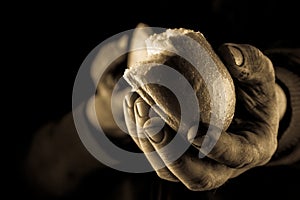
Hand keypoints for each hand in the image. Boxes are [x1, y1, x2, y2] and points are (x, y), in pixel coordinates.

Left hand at [123, 43, 278, 190]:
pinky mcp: (177, 153)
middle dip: (169, 153)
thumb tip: (228, 54)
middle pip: (195, 176)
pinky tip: (133, 103)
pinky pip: (155, 152)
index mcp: (252, 148)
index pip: (235, 156)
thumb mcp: (260, 72)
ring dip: (147, 141)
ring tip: (137, 103)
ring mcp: (197, 162)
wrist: (239, 100)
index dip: (213, 146)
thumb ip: (251, 64)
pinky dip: (140, 131)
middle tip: (150, 122)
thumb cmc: (251, 88)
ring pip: (168, 169)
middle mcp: (223, 164)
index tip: (191, 130)